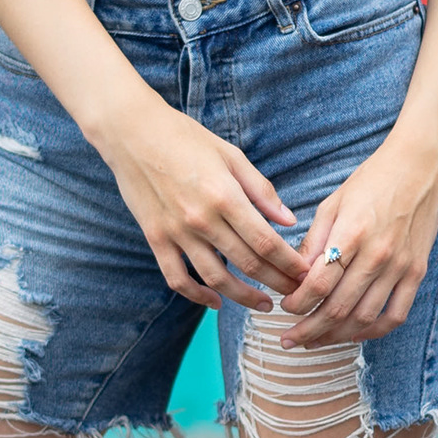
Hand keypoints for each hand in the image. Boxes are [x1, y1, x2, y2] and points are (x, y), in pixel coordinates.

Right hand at [101, 97, 310, 311]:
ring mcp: (176, 232)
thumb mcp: (231, 155)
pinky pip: (177, 278)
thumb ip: (261, 190)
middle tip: (295, 293)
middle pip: (247, 264)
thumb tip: (289, 220)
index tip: (306, 273)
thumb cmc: (185, 138)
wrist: (131, 133)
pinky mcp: (156, 238)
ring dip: (243, 297)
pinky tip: (216, 301)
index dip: (289, 263)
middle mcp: (201, 219)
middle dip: (277, 283)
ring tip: (263, 304)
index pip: (267, 242)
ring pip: (216, 278)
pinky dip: (198, 295)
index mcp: (225, 196)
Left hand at [276, 138, 437, 345]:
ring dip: (335, 336)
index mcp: (351, 234)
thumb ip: (314, 242)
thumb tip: (295, 278)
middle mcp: (378, 255)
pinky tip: (353, 334)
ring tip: (314, 341)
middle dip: (308, 329)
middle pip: (338, 308)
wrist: (420, 168)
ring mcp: (400, 267)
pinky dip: (372, 331)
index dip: (297, 303)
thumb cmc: (372, 181)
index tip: (285, 307)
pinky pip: (396, 315)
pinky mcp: (417, 272)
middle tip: (289, 339)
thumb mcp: (333, 204)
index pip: (318, 284)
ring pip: (364, 319)